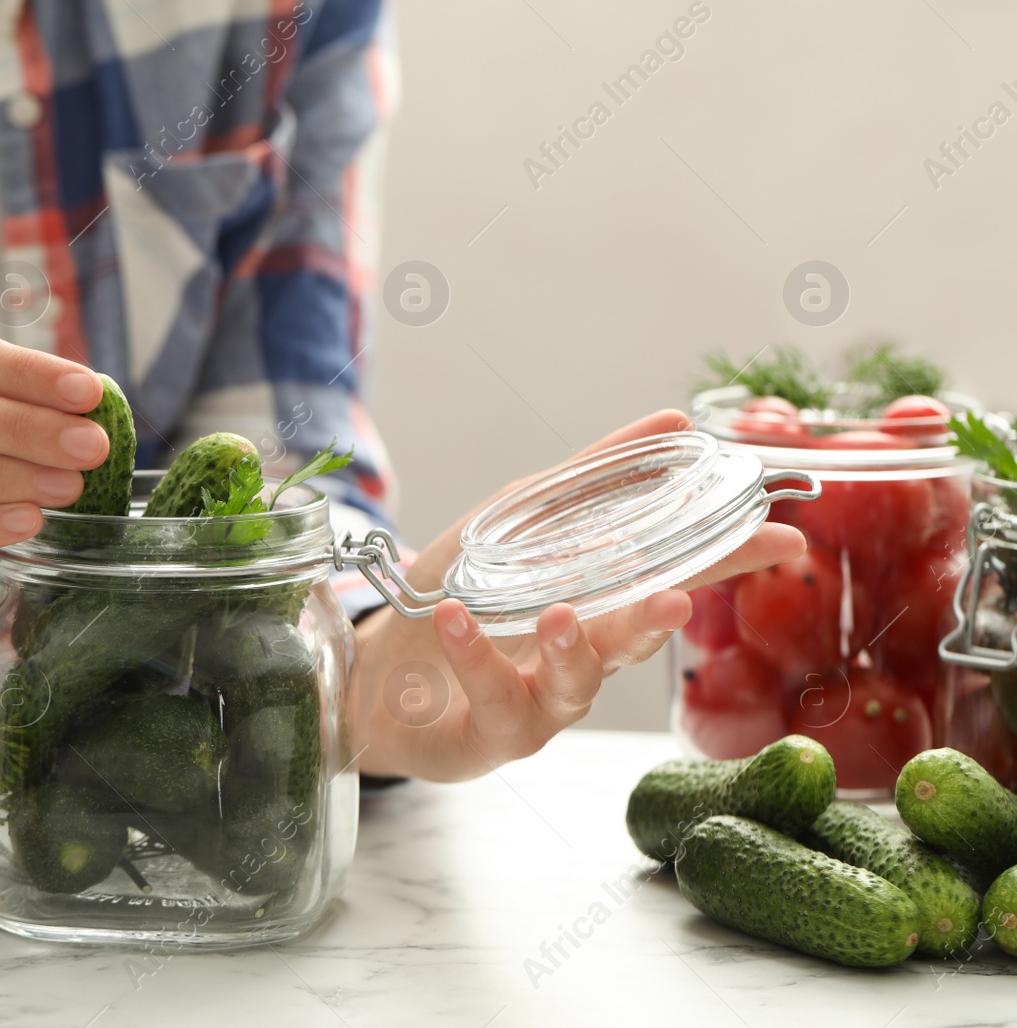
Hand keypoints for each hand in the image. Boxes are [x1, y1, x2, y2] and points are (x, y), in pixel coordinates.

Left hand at [353, 409, 806, 781]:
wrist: (374, 671)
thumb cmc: (458, 594)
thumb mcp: (518, 519)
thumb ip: (593, 477)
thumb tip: (677, 422)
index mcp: (601, 603)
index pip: (675, 576)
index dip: (728, 560)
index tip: (783, 539)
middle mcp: (585, 659)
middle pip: (635, 640)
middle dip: (659, 618)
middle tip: (678, 596)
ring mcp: (542, 703)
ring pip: (575, 683)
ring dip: (574, 648)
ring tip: (562, 614)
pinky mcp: (491, 735)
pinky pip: (492, 696)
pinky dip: (475, 654)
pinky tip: (459, 618)